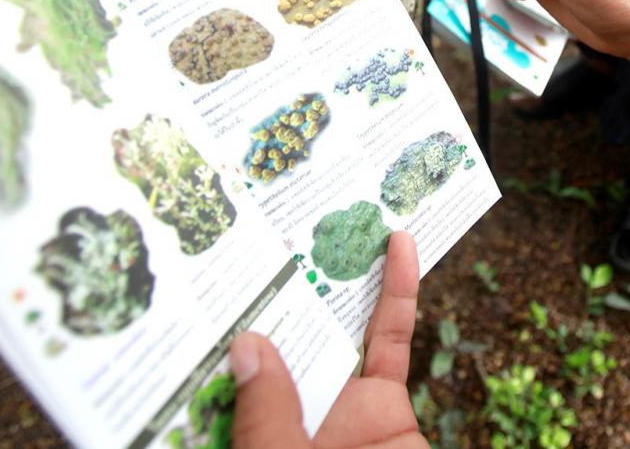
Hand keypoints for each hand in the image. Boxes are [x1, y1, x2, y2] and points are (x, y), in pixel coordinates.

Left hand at [229, 232, 425, 447]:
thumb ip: (264, 412)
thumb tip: (247, 344)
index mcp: (254, 415)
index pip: (239, 355)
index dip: (236, 309)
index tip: (229, 260)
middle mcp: (294, 400)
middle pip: (291, 326)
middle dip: (293, 274)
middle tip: (290, 217)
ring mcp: (342, 400)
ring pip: (345, 322)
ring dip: (350, 271)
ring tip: (348, 214)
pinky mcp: (387, 400)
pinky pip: (394, 338)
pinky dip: (399, 291)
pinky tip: (400, 247)